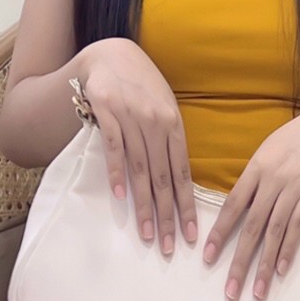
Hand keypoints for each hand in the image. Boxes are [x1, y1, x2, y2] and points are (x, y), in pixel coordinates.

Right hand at [78, 38, 196, 255]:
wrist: (111, 54)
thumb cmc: (141, 84)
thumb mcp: (163, 107)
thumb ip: (169, 138)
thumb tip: (178, 178)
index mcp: (174, 124)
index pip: (183, 173)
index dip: (187, 205)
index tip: (192, 234)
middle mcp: (156, 122)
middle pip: (163, 177)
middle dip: (167, 215)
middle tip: (170, 246)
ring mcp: (131, 116)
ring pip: (141, 168)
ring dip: (144, 204)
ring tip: (147, 233)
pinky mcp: (107, 111)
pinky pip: (114, 147)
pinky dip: (118, 172)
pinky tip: (122, 196)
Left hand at [201, 103, 299, 300]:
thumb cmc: (296, 140)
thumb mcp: (269, 151)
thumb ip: (254, 178)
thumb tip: (237, 209)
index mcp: (256, 167)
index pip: (232, 205)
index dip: (219, 233)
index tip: (208, 258)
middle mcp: (273, 178)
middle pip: (252, 225)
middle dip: (240, 261)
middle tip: (231, 291)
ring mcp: (295, 184)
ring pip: (275, 230)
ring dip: (264, 264)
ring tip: (257, 291)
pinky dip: (289, 248)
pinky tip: (281, 269)